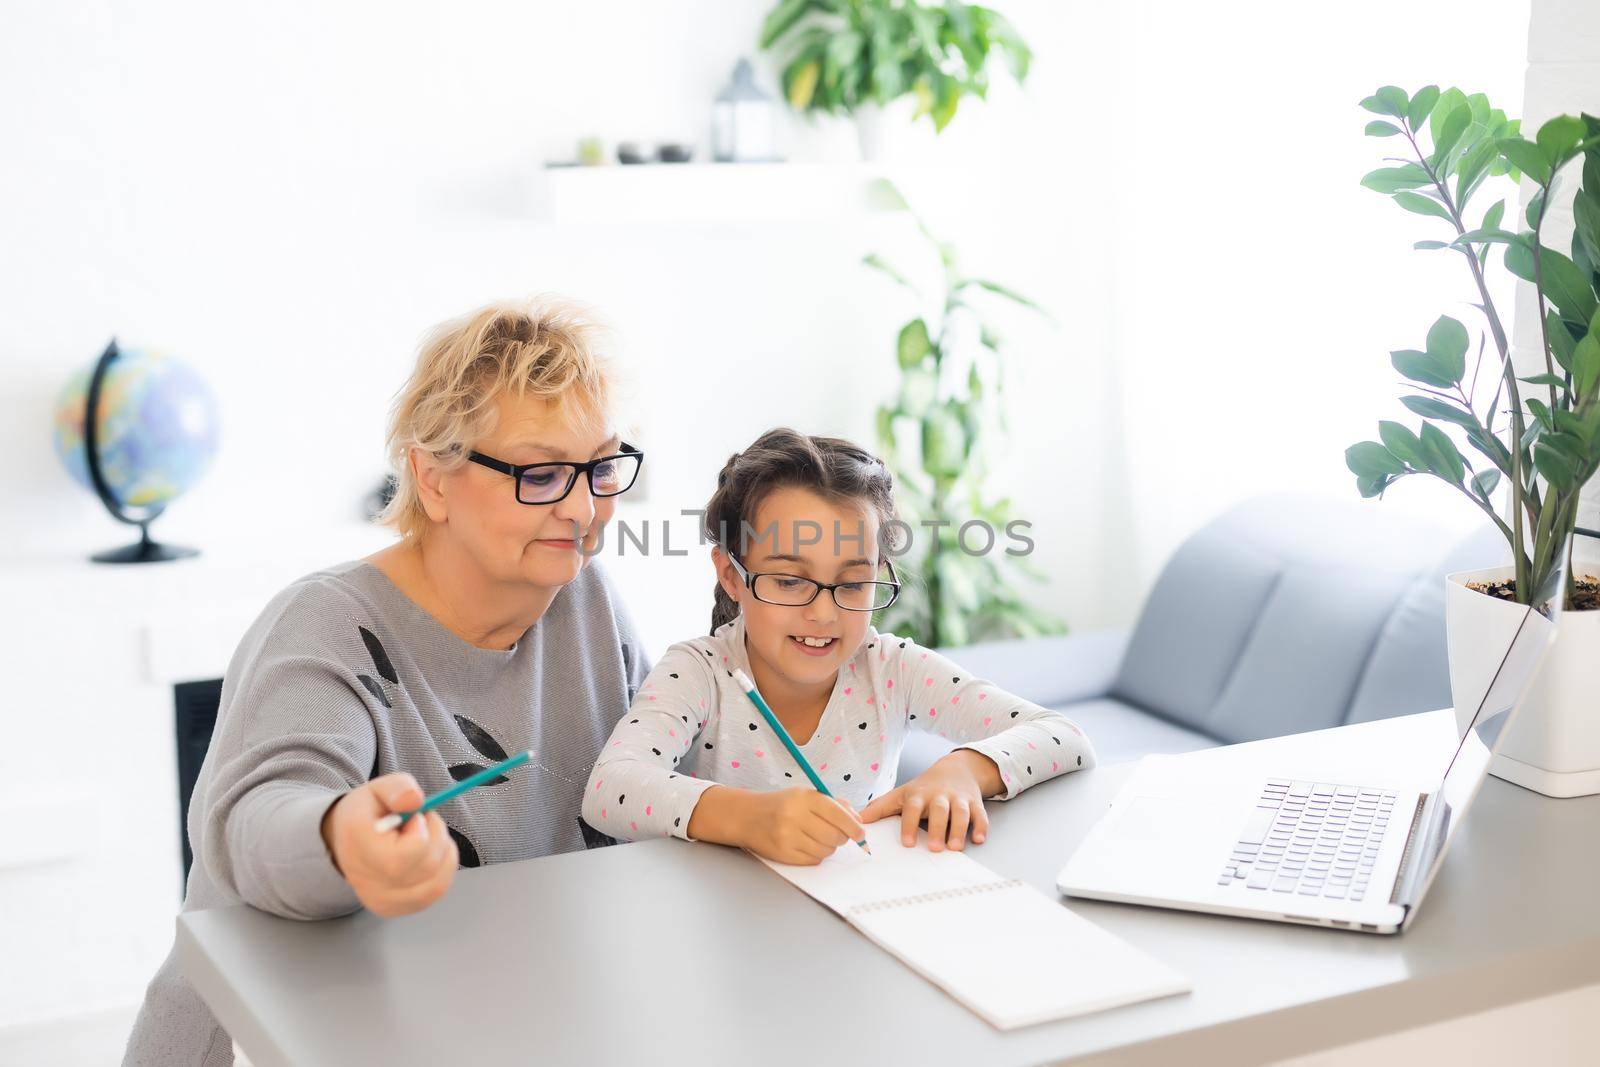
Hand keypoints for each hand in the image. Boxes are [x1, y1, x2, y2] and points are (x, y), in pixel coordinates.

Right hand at [320, 773, 458, 916]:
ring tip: (426, 838)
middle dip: (438, 837)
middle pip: (425, 868)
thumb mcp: (379, 788)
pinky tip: (428, 855)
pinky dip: (442, 870)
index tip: (414, 817)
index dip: (421, 832)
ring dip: (444, 854)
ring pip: (436, 884)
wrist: (345, 842)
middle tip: (424, 822)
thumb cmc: (368, 814)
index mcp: (357, 845)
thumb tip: (416, 800)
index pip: (403, 856)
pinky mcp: (393, 910)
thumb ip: (398, 788)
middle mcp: (365, 880)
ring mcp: (379, 900)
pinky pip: (434, 893)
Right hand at [701, 786, 866, 865]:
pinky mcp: (783, 854)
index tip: (861, 834)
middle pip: (834, 835)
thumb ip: (834, 804)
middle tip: (839, 835)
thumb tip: (858, 820)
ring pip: (825, 850)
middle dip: (842, 838)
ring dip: (829, 847)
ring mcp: (787, 836)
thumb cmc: (782, 805)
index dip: (853, 826)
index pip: (837, 813)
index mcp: (803, 797)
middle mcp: (794, 816)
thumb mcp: (806, 795)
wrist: (747, 816)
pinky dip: (817, 855)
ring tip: (820, 838)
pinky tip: (809, 845)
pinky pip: (813, 860)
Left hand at [860, 750, 999, 851]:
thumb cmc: (923, 788)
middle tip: (935, 848)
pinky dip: (981, 826)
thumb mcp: (900, 794)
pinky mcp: (975, 803)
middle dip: (937, 828)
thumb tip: (856, 821)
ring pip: (960, 812)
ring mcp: (958, 798)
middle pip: (939, 809)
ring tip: (955, 848)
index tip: (907, 843)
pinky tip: (979, 839)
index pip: (912, 808)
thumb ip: (880, 808)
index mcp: (919, 794)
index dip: (909, 824)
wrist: (956, 769)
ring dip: (959, 829)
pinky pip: (980, 814)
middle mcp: (939, 795)